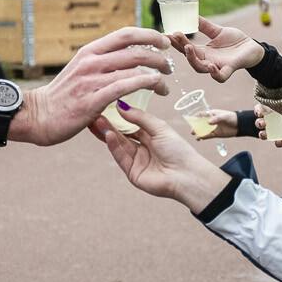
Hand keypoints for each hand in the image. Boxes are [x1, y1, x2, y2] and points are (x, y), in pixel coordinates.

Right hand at [22, 28, 171, 145]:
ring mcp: (92, 80)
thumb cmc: (61, 96)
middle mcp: (92, 62)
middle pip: (135, 50)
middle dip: (158, 56)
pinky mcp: (92, 100)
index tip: (163, 41)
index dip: (149, 34)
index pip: (125, 34)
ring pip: (134, 69)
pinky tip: (155, 87)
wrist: (38, 116)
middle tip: (169, 66)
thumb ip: (100, 63)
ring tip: (165, 85)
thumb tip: (123, 58)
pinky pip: (124, 87)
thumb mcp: (79, 70)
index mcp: (90, 52)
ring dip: (156, 75)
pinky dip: (144, 84)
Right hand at [97, 99, 232, 209]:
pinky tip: (108, 135)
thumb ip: (140, 117)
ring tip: (97, 120)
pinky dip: (114, 146)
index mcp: (150, 137)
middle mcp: (142, 149)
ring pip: (119, 145)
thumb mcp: (159, 128)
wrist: (187, 175)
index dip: (118, 117)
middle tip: (95, 112)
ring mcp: (136, 162)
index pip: (130, 125)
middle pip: (121, 135)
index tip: (105, 106)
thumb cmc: (178, 150)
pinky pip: (121, 157)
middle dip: (108, 124)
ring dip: (107, 133)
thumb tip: (121, 106)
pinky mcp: (132, 173)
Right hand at [176, 15, 264, 82]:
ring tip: (189, 48)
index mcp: (203, 52)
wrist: (253, 47)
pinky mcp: (230, 68)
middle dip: (181, 48)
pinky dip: (215, 74)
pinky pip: (220, 76)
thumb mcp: (217, 31)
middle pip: (190, 58)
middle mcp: (207, 61)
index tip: (167, 33)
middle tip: (175, 37)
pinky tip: (211, 66)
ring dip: (193, 59)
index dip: (176, 42)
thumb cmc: (235, 41)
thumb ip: (204, 26)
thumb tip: (192, 15)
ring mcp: (218, 66)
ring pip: (200, 68)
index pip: (186, 48)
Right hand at [192, 109, 252, 140]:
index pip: (201, 114)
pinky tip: (199, 139)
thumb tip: (208, 123)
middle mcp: (211, 121)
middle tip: (192, 130)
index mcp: (212, 114)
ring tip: (195, 135)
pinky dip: (203, 137)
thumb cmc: (232, 118)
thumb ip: (216, 119)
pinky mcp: (216, 134)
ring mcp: (213, 127)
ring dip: (198, 132)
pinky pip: (208, 135)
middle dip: (195, 126)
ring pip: (203, 130)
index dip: (196, 117)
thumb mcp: (224, 116)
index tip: (191, 119)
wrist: (240, 125)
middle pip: (200, 123)